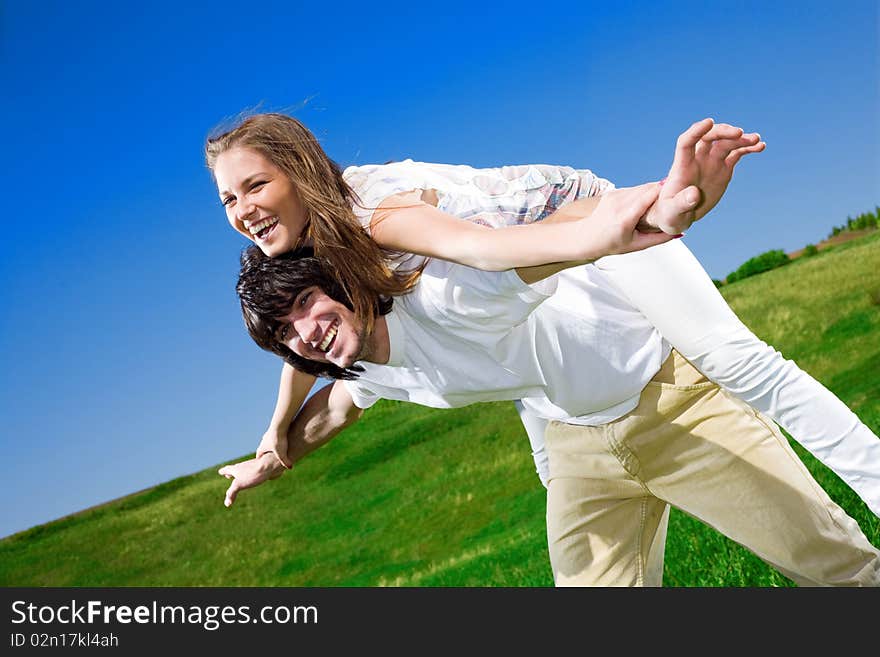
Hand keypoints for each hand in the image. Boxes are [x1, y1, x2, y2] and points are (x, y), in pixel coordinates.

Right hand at [218, 453, 284, 507]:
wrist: (271, 465)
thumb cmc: (253, 474)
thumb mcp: (239, 485)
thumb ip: (231, 493)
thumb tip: (227, 504)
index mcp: (236, 468)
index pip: (227, 469)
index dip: (223, 471)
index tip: (220, 471)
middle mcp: (243, 466)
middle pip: (235, 469)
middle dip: (231, 472)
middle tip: (228, 475)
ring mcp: (253, 467)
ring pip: (245, 470)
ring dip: (241, 474)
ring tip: (241, 477)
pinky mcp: (262, 469)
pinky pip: (255, 473)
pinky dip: (252, 476)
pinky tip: (256, 478)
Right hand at [255, 427, 291, 468]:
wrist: (279, 424)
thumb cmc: (279, 439)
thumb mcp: (282, 454)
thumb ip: (285, 462)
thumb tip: (290, 468)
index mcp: (261, 448)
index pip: (258, 457)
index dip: (261, 462)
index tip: (263, 465)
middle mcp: (263, 441)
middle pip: (263, 450)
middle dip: (267, 454)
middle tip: (271, 459)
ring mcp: (268, 434)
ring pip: (269, 442)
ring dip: (273, 446)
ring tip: (279, 450)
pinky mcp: (274, 429)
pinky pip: (275, 436)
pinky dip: (278, 439)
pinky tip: (284, 440)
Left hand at [584, 182, 681, 256]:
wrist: (586, 238)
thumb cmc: (611, 245)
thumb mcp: (637, 245)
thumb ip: (659, 238)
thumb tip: (680, 232)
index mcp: (624, 218)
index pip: (648, 197)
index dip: (665, 192)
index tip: (679, 193)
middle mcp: (618, 204)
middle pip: (647, 189)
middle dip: (663, 190)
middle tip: (678, 194)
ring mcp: (613, 196)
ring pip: (641, 187)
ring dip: (654, 191)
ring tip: (666, 197)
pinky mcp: (612, 192)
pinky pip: (633, 189)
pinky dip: (642, 193)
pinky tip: (648, 200)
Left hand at [644, 118, 765, 233]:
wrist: (680, 215)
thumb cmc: (671, 214)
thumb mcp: (673, 213)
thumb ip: (681, 203)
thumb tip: (694, 194)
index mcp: (682, 167)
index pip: (687, 142)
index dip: (696, 131)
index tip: (709, 122)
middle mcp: (697, 160)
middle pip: (709, 137)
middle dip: (723, 132)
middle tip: (740, 133)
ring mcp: (711, 162)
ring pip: (725, 143)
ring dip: (740, 139)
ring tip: (757, 140)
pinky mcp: (723, 168)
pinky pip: (736, 153)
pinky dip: (747, 148)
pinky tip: (760, 147)